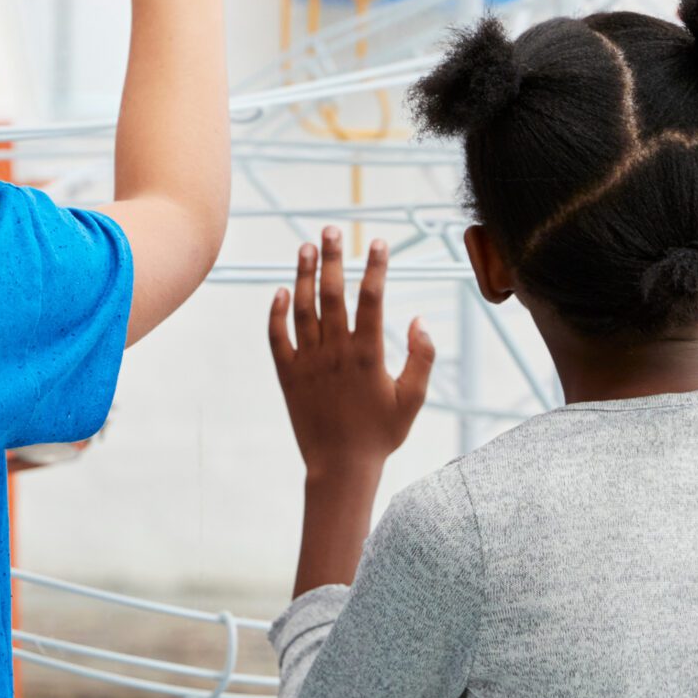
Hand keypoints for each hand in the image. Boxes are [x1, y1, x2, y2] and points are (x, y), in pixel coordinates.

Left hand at [268, 230, 434, 481]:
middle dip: (333, 258)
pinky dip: (276, 313)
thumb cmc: (381, 435)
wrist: (340, 468)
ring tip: (305, 246)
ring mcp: (308, 363)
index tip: (377, 242)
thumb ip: (422, 358)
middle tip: (331, 228)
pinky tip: (281, 290)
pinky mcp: (288, 376)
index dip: (374, 267)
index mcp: (368, 355)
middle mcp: (335, 353)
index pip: (372, 299)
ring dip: (304, 275)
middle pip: (333, 294)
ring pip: (303, 309)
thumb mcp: (413, 400)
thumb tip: (419, 319)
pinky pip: (277, 337)